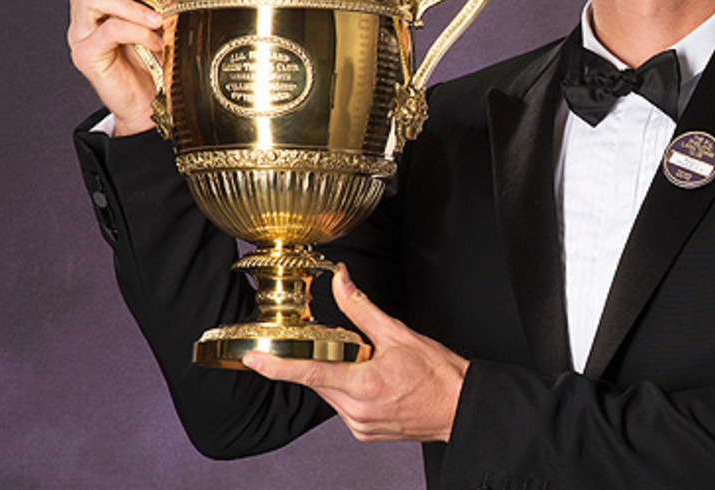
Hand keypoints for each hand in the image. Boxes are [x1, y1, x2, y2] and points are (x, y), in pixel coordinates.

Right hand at [50, 0, 162, 134]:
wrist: (151, 99)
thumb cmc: (154, 52)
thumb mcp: (154, 9)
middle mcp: (81, 11)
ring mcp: (80, 33)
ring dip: (130, 3)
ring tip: (157, 18)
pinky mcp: (87, 56)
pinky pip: (108, 30)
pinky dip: (136, 30)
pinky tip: (155, 41)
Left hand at [243, 265, 468, 442]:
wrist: (460, 408)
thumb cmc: (438, 374)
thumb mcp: (399, 333)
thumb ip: (362, 308)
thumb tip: (341, 281)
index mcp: (364, 384)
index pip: (310, 373)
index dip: (277, 366)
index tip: (254, 359)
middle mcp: (358, 411)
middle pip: (319, 381)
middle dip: (324, 360)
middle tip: (347, 347)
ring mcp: (360, 426)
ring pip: (329, 394)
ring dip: (338, 376)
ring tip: (370, 366)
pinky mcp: (365, 433)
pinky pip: (343, 407)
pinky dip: (348, 390)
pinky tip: (373, 381)